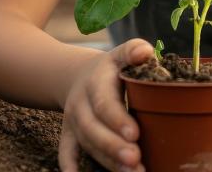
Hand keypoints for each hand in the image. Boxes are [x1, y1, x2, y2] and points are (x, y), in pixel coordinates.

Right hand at [58, 39, 152, 171]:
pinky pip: (66, 153)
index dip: (117, 119)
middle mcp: (81, 103)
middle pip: (93, 128)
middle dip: (113, 146)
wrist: (80, 75)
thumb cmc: (112, 67)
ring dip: (106, 161)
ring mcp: (73, 121)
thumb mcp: (121, 53)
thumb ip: (134, 50)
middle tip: (135, 161)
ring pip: (86, 143)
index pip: (104, 102)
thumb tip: (145, 52)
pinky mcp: (68, 135)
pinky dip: (70, 166)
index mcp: (97, 81)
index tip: (135, 134)